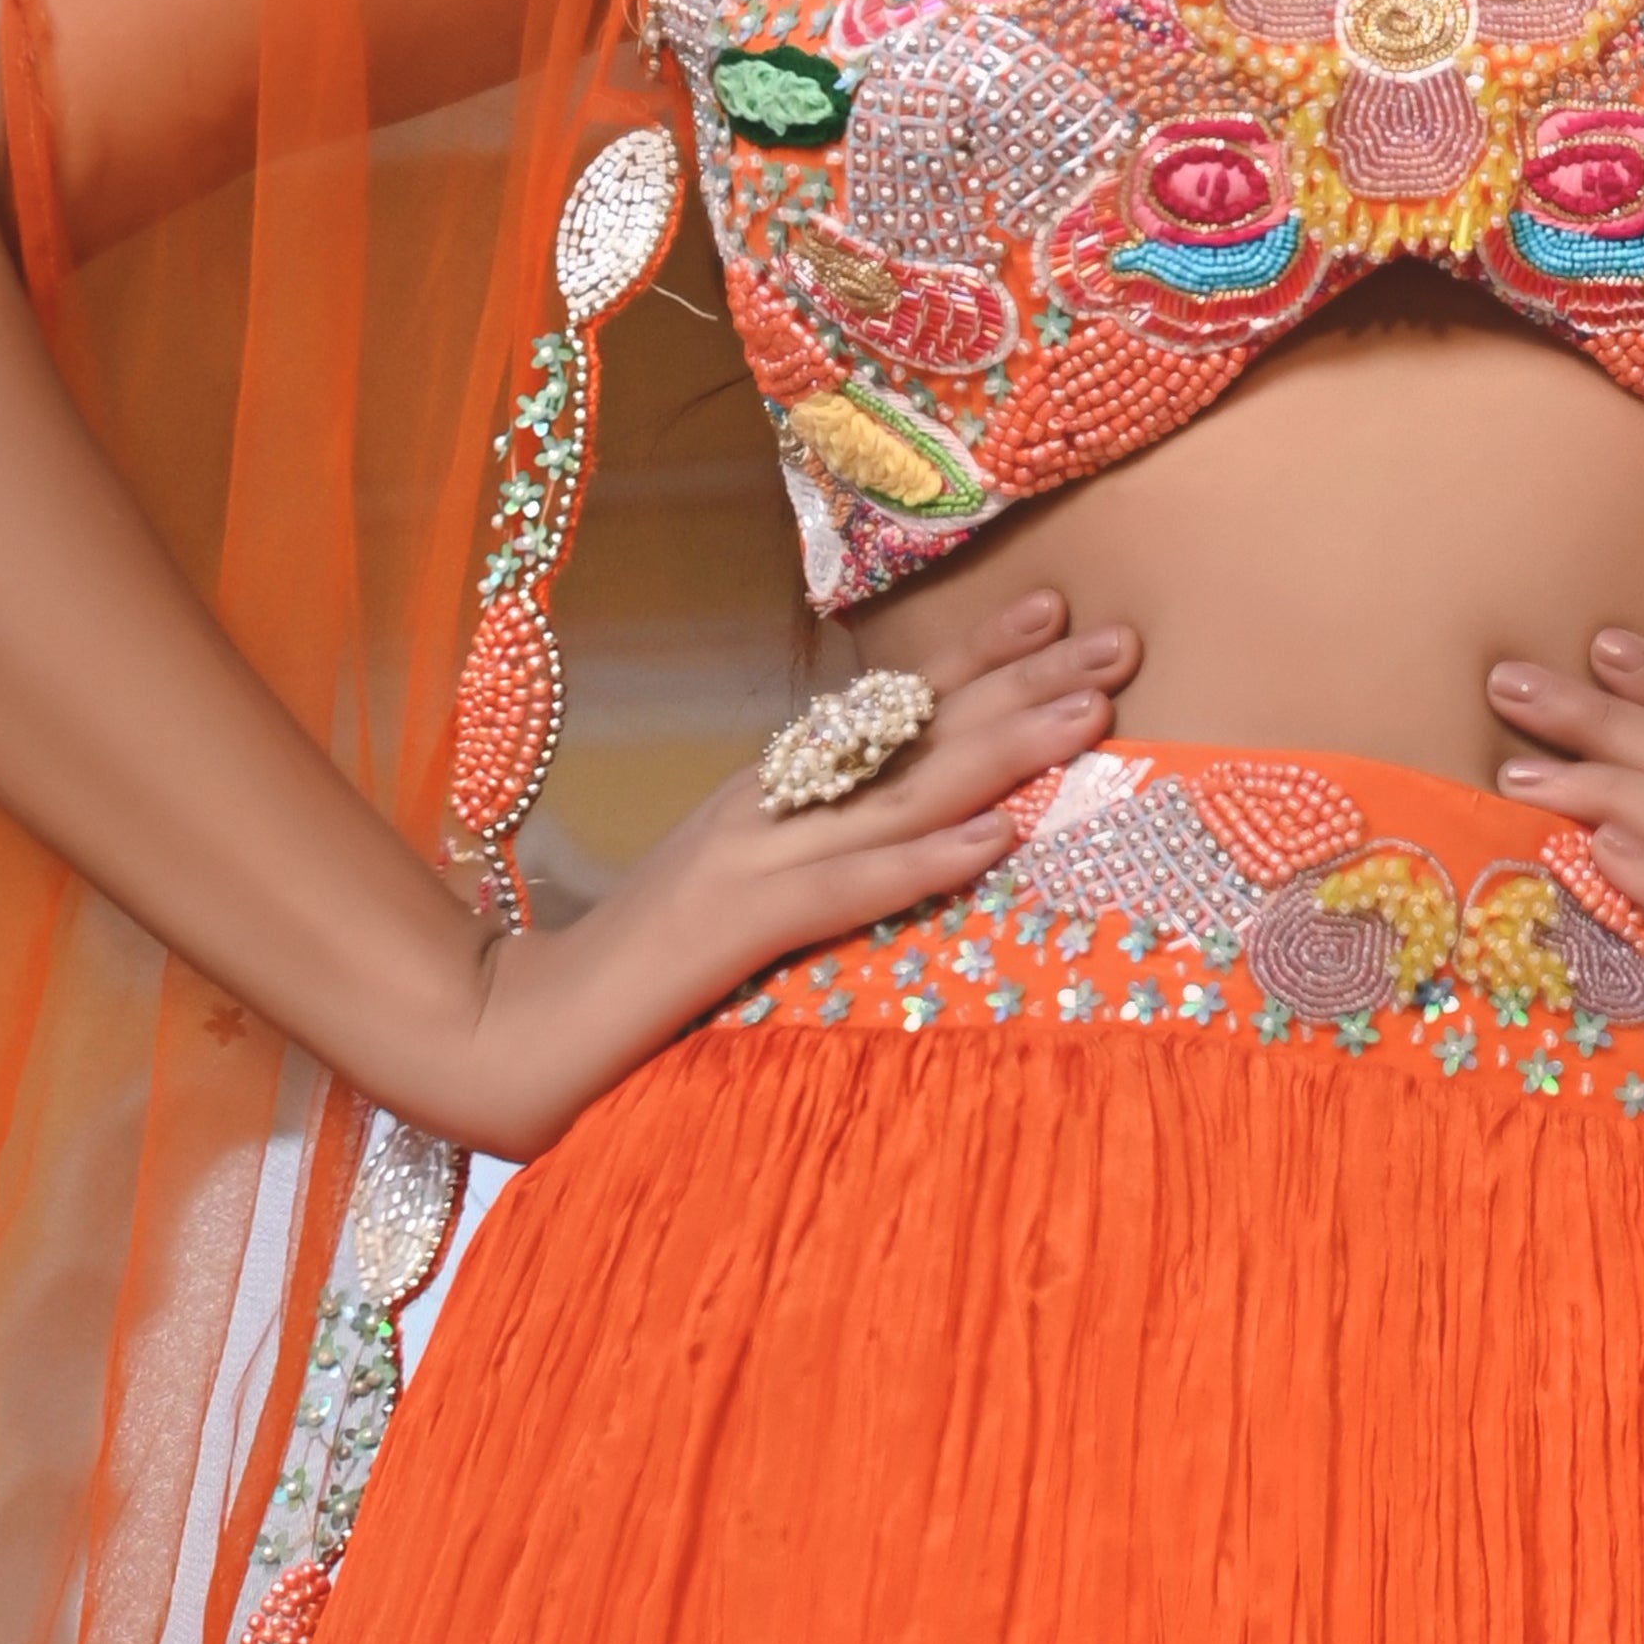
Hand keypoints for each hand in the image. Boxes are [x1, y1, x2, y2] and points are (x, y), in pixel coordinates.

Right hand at [436, 583, 1130, 1152]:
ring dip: (1001, 750)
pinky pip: (846, 888)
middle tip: (1124, 642)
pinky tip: (993, 838)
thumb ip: (814, 856)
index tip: (1059, 614)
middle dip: (1025, 683)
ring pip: (898, 792)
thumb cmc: (639, 974)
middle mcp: (769, 803)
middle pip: (916, 731)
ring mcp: (750, 857)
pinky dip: (922, 861)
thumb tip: (916, 834)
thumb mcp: (738, 891)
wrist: (519, 1029)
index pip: (891, 712)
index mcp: (771, 792)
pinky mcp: (735, 926)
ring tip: (1089, 715)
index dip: (978, 660)